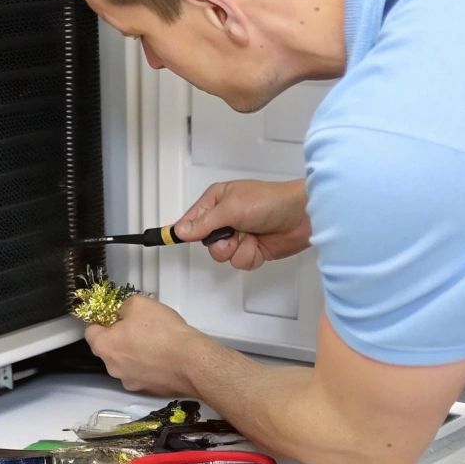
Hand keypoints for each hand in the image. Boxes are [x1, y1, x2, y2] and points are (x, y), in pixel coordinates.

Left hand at [84, 296, 208, 395]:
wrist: (191, 361)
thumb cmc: (162, 332)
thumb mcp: (139, 303)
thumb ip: (123, 307)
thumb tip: (123, 313)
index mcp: (104, 347)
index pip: (90, 331)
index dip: (102, 320)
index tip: (116, 315)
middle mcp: (113, 368)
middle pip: (109, 349)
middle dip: (120, 337)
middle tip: (139, 326)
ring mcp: (130, 382)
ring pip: (126, 363)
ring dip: (135, 353)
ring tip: (155, 341)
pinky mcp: (148, 391)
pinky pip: (143, 374)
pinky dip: (149, 366)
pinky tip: (164, 356)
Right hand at [174, 179, 311, 270]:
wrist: (302, 216)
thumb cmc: (271, 201)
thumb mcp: (232, 208)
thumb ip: (205, 222)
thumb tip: (183, 231)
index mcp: (217, 201)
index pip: (191, 220)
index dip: (180, 230)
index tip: (162, 238)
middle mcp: (226, 218)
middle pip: (205, 242)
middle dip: (219, 242)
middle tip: (232, 232)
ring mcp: (240, 234)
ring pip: (222, 255)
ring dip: (236, 249)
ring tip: (249, 236)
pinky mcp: (252, 249)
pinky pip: (239, 262)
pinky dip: (249, 256)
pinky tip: (259, 244)